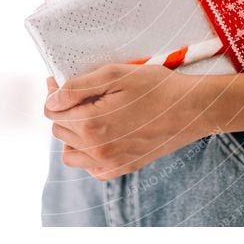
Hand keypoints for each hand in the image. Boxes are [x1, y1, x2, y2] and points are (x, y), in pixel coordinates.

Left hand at [44, 64, 211, 180]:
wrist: (193, 109)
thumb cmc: (156, 87)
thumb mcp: (115, 75)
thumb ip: (77, 88)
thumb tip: (51, 100)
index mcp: (91, 123)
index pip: (52, 112)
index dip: (54, 94)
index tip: (61, 82)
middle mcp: (97, 149)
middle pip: (59, 131)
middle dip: (64, 111)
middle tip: (81, 93)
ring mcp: (111, 162)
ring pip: (71, 153)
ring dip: (73, 135)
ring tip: (89, 116)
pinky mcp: (124, 167)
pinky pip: (92, 168)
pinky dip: (90, 154)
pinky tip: (102, 136)